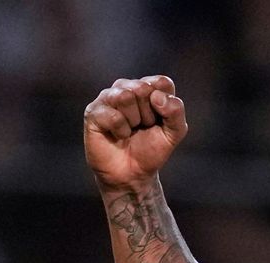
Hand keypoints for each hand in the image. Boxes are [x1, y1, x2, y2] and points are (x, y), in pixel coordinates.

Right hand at [83, 75, 187, 190]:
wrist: (132, 173)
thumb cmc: (152, 149)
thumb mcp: (174, 132)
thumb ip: (176, 111)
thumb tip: (157, 96)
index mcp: (148, 88)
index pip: (162, 82)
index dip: (165, 106)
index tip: (160, 120)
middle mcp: (126, 87)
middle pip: (143, 88)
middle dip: (149, 115)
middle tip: (143, 127)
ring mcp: (108, 98)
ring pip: (125, 96)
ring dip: (134, 121)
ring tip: (130, 130)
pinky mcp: (93, 111)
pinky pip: (113, 115)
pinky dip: (121, 131)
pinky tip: (119, 135)